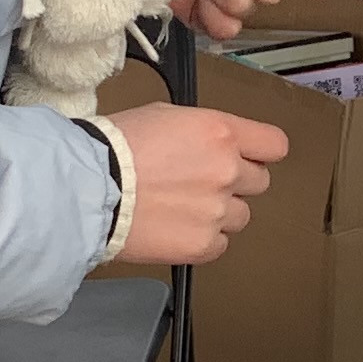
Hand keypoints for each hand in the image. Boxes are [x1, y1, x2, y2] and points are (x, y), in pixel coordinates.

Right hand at [114, 104, 286, 263]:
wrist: (88, 188)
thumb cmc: (115, 147)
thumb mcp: (163, 116)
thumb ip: (201, 131)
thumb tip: (210, 143)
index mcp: (221, 134)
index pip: (275, 145)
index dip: (261, 152)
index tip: (250, 158)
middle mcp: (227, 171)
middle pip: (259, 182)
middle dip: (236, 182)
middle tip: (200, 183)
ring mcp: (217, 211)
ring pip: (241, 216)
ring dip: (219, 213)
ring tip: (181, 208)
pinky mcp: (203, 244)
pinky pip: (220, 244)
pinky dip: (203, 239)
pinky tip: (175, 228)